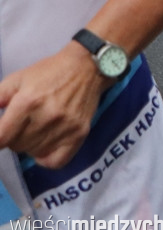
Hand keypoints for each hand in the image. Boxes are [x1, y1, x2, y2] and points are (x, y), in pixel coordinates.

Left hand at [0, 45, 106, 168]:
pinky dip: (46, 158)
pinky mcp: (80, 134)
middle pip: (16, 146)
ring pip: (33, 153)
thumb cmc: (48, 72)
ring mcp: (65, 127)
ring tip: (35, 130)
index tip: (2, 132)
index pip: (1, 138)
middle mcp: (47, 117)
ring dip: (29, 145)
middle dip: (14, 137)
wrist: (87, 67)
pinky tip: (45, 145)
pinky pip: (55, 162)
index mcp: (27, 102)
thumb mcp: (16, 79)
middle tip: (22, 124)